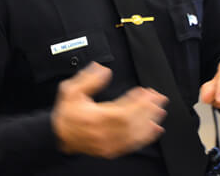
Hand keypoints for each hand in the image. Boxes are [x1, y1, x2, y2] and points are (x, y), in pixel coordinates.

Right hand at [51, 61, 168, 158]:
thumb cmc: (67, 113)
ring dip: (150, 122)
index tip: (146, 92)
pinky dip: (146, 137)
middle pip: (132, 123)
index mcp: (95, 118)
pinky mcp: (111, 150)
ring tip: (160, 111)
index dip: (137, 102)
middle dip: (148, 110)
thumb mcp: (71, 90)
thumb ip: (88, 79)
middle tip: (159, 99)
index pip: (121, 111)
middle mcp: (103, 133)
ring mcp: (108, 144)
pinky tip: (154, 130)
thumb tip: (102, 70)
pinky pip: (132, 145)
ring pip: (134, 134)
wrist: (59, 135)